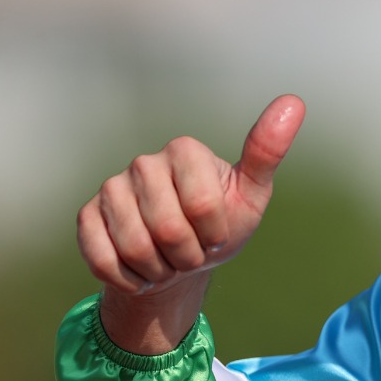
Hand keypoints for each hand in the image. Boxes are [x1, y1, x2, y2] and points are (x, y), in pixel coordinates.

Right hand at [78, 95, 304, 352]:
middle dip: (188, 256)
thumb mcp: (252, 194)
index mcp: (185, 151)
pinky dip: (130, 278)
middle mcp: (144, 163)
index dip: (214, 234)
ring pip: (134, 247)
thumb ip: (268, 151)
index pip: (203, 206)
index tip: (218, 233)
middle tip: (194, 251)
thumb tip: (294, 102)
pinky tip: (141, 270)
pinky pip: (103, 260)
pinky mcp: (86, 216)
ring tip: (169, 259)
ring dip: (160, 270)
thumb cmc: (223, 223)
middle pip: (167, 229)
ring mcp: (111, 188)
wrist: (182, 261)